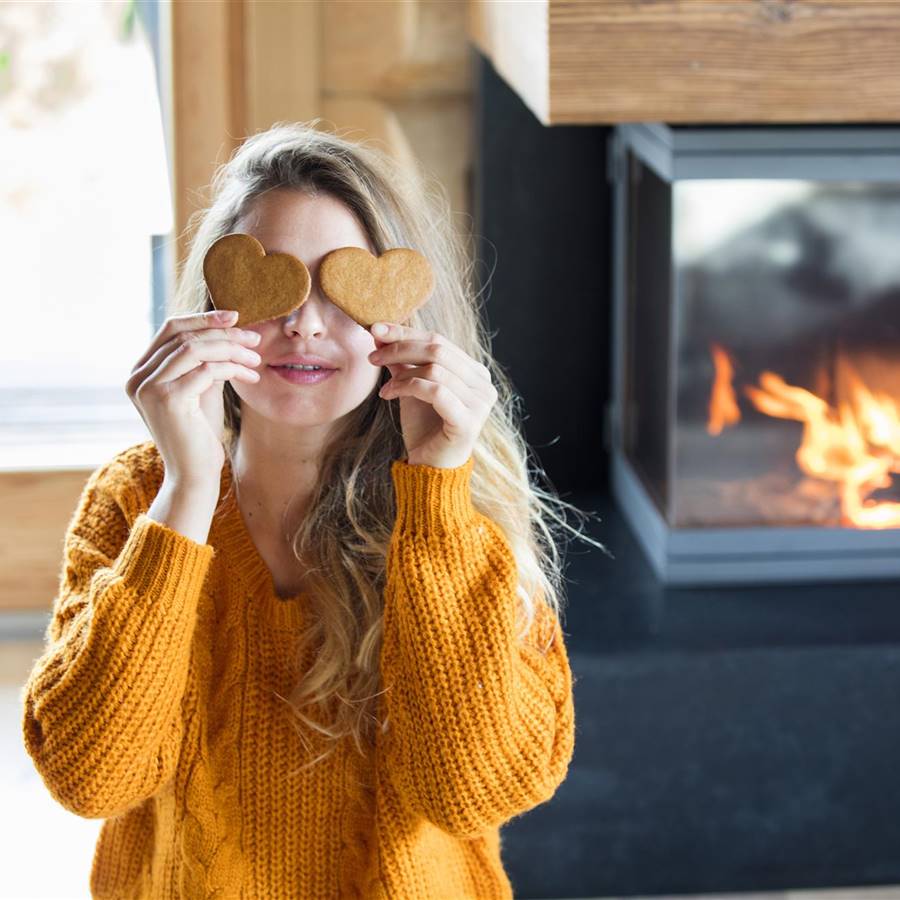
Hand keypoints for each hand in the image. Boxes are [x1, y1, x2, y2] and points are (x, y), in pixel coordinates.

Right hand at [125, 309, 262, 487]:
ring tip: (256, 359)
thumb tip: (225, 330)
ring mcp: (149, 388)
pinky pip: (207, 370)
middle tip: (255, 338)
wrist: (194, 474)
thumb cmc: (200, 435)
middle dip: (224, 333)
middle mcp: (137, 378)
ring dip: (232, 349)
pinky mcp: (168, 399)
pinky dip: (233, 368)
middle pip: (184, 336)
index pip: (171, 329)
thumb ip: (204, 361)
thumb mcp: (201, 389)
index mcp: (140, 372)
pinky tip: (251, 376)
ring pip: (196, 349)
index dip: (204, 319)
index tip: (236, 317)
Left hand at [367, 322, 497, 468]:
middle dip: (400, 348)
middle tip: (373, 355)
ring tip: (384, 387)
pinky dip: (407, 388)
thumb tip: (379, 332)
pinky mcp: (469, 421)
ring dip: (401, 374)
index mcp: (474, 372)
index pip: (439, 340)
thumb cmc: (424, 427)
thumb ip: (402, 361)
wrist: (430, 467)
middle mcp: (483, 384)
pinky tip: (389, 396)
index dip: (405, 332)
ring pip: (435, 369)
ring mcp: (480, 403)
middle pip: (438, 349)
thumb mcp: (411, 387)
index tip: (375, 329)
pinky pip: (435, 391)